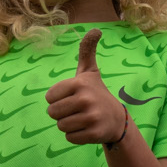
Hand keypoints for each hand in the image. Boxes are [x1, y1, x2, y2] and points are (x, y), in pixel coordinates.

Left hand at [45, 29, 128, 145]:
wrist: (117, 120)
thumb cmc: (97, 94)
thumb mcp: (90, 72)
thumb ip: (87, 51)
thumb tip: (96, 29)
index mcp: (79, 83)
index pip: (49, 97)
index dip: (58, 99)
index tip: (72, 97)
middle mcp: (86, 99)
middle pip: (53, 113)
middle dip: (61, 114)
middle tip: (76, 110)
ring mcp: (91, 117)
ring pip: (61, 126)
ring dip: (68, 125)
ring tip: (82, 119)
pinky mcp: (94, 133)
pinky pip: (70, 138)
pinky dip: (76, 136)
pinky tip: (87, 129)